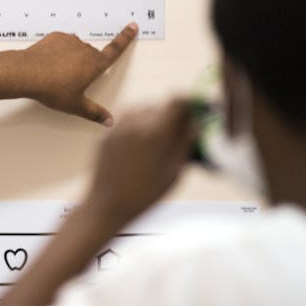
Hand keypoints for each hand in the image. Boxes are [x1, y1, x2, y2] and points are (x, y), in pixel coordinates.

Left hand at [21, 24, 137, 123]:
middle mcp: (85, 49)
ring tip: (57, 74)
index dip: (125, 38)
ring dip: (72, 58)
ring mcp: (69, 41)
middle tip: (71, 81)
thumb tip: (109, 121)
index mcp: (94, 64)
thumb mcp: (75, 105)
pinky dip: (59, 52)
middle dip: (85, 66)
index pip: (115, 50)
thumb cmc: (52, 89)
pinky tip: (50, 63)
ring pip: (76, 49)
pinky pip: (62, 44)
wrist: (26, 73)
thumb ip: (94, 112)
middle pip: (91, 56)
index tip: (132, 27)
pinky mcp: (55, 37)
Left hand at [84, 97, 197, 226]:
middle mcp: (136, 122)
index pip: (178, 101)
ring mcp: (118, 126)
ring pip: (144, 111)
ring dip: (155, 119)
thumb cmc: (145, 193)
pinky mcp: (107, 133)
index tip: (198, 110)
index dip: (190, 102)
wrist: (107, 205)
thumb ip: (186, 142)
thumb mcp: (174, 170)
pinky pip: (129, 121)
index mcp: (156, 130)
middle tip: (182, 132)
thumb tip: (196, 122)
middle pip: (161, 106)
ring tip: (161, 141)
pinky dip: (139, 127)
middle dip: (174, 115)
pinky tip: (143, 146)